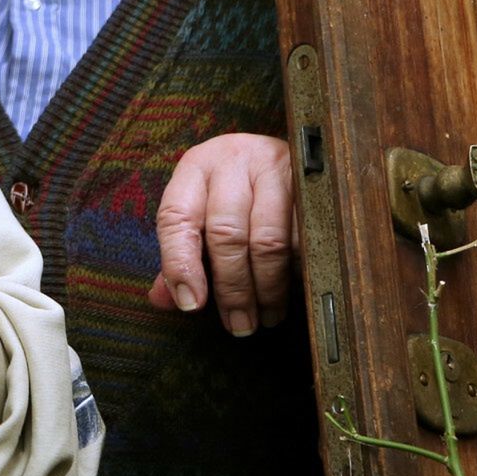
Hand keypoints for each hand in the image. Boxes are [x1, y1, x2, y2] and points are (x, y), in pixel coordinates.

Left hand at [145, 133, 295, 335]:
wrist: (283, 151)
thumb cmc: (234, 189)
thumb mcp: (202, 210)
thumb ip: (181, 255)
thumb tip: (164, 299)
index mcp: (195, 168)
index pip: (177, 217)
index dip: (180, 264)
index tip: (191, 304)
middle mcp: (232, 161)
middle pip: (226, 235)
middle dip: (232, 289)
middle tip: (239, 324)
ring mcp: (274, 168)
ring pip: (268, 241)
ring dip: (267, 289)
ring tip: (266, 317)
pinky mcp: (311, 182)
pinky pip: (303, 239)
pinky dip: (297, 274)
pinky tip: (293, 293)